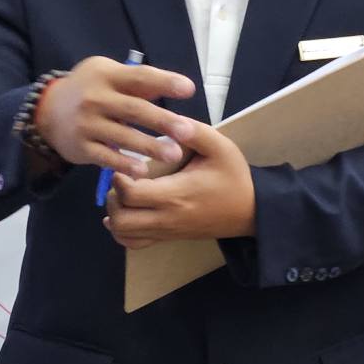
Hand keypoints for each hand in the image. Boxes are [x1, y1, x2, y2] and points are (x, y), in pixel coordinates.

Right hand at [33, 55, 193, 173]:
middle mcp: (96, 98)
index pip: (140, 77)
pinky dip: (124, 164)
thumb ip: (136, 82)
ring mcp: (87, 124)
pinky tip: (143, 171)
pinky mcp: (81, 147)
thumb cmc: (89, 88)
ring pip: (123, 136)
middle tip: (188, 131)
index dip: (165, 82)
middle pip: (134, 110)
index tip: (189, 89)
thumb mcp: (109, 74)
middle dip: (162, 121)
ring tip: (174, 154)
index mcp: (108, 75)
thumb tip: (173, 86)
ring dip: (150, 146)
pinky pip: (106, 157)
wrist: (47, 110)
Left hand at [104, 116, 255, 247]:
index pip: (131, 195)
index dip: (119, 179)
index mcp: (176, 194)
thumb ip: (195, 132)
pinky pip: (134, 243)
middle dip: (113, 197)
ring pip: (123, 234)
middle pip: (121, 219)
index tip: (123, 162)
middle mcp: (166, 218)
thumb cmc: (233, 176)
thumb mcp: (220, 147)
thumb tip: (171, 120)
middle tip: (122, 177)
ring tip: (124, 192)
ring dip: (115, 214)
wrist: (250, 210)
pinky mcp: (168, 237)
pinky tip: (125, 213)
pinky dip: (122, 231)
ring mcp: (166, 232)